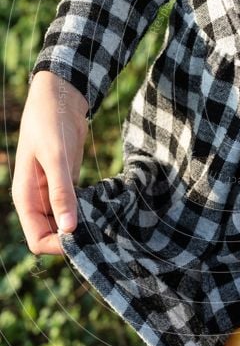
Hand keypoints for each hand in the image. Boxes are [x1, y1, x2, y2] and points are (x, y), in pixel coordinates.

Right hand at [12, 71, 88, 254]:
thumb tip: (68, 229)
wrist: (58, 98)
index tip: (85, 239)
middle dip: (74, 239)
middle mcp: (37, 200)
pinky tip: (106, 208)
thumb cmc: (49, 124)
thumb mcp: (55, 157)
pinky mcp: (67, 185)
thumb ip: (61, 193)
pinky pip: (76, 208)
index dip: (58, 246)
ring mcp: (52, 193)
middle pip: (52, 236)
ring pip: (65, 224)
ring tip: (107, 223)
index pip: (36, 240)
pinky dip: (89, 211)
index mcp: (25, 198)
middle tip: (102, 233)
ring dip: (83, 226)